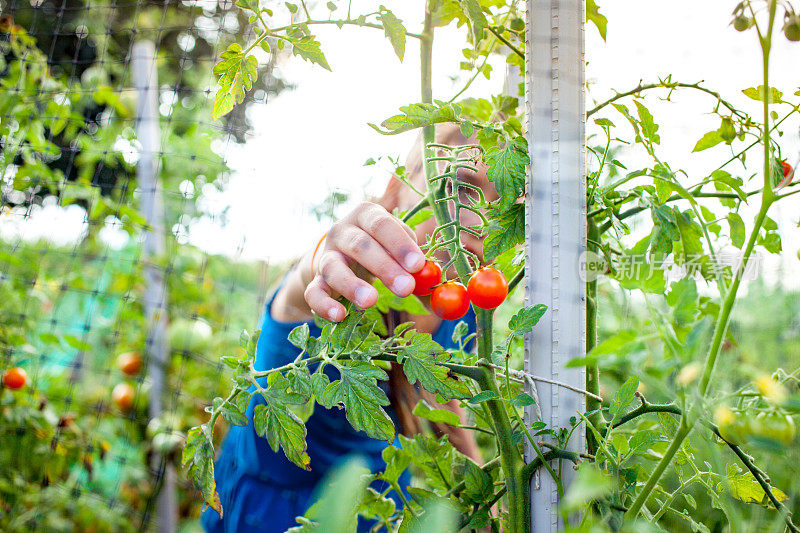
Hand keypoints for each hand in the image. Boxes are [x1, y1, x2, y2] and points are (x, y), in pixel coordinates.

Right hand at [304, 201, 425, 321]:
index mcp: (366, 216)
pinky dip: (324, 304)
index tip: (418, 265)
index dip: (400, 244)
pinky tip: (339, 316)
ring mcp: (326, 256)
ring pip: (334, 267)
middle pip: (360, 246)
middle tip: (405, 288)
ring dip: (352, 285)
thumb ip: (417, 265)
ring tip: (370, 301)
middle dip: (384, 267)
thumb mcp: (398, 249)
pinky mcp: (315, 280)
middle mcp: (341, 231)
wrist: (340, 257)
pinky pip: (313, 292)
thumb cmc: (380, 249)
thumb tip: (437, 287)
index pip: (381, 224)